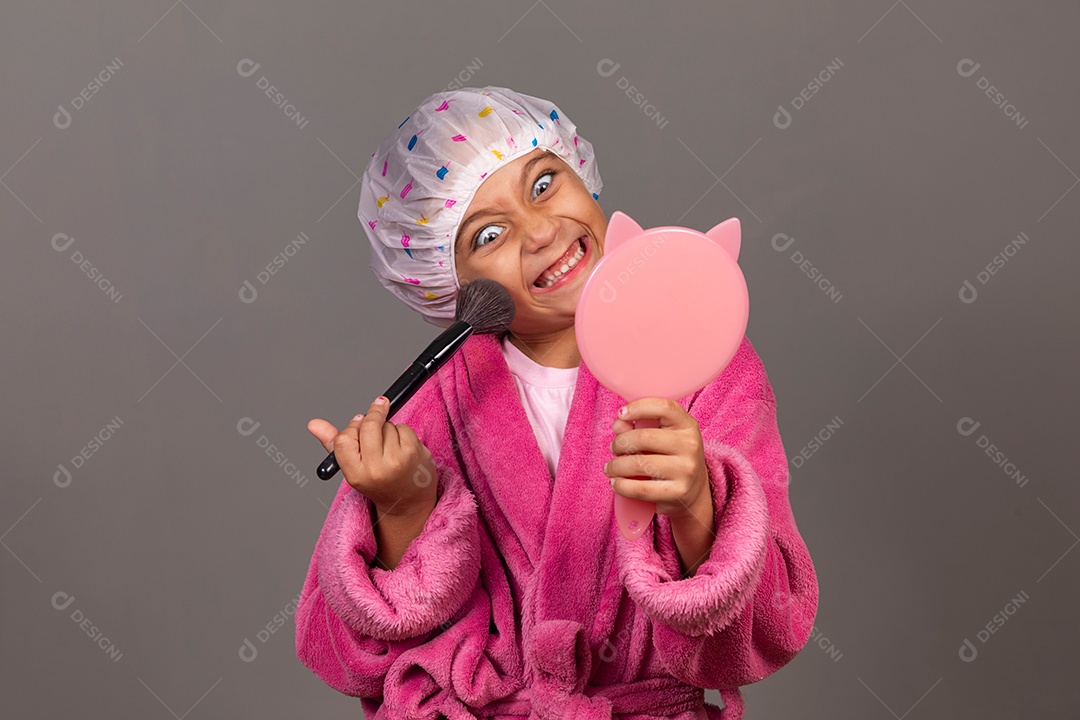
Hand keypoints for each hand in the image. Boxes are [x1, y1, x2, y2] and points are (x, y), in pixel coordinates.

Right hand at [307, 396, 437, 516]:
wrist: (408, 501)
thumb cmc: (378, 480)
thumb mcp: (353, 468)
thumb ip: (333, 444)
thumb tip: (313, 424)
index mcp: (356, 475)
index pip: (344, 439)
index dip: (352, 427)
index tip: (358, 421)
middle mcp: (375, 469)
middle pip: (368, 426)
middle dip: (373, 414)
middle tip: (378, 406)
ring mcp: (396, 461)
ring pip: (387, 425)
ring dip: (389, 427)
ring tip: (390, 446)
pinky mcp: (413, 453)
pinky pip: (403, 427)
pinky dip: (403, 431)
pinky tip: (402, 446)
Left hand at [603, 398, 711, 520]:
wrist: (693, 490)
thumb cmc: (670, 456)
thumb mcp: (660, 437)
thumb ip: (637, 427)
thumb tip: (618, 424)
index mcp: (687, 425)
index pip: (664, 408)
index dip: (639, 407)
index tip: (621, 413)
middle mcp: (690, 445)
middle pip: (644, 438)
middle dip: (620, 443)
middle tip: (614, 448)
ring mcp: (686, 470)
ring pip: (639, 464)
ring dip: (616, 466)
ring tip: (610, 468)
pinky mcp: (678, 492)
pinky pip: (640, 489)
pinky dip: (621, 486)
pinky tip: (615, 483)